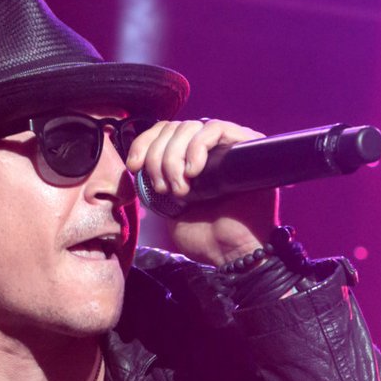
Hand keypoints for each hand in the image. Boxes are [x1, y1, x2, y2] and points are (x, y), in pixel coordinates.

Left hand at [126, 118, 279, 265]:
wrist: (231, 253)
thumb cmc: (205, 236)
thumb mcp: (167, 207)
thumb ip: (155, 181)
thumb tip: (138, 161)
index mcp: (189, 161)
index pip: (163, 131)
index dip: (145, 143)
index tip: (134, 166)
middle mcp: (208, 149)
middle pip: (174, 128)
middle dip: (158, 157)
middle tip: (163, 188)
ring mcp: (227, 146)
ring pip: (191, 126)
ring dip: (174, 157)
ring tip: (181, 190)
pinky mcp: (246, 146)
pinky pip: (216, 128)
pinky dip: (197, 147)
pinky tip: (194, 171)